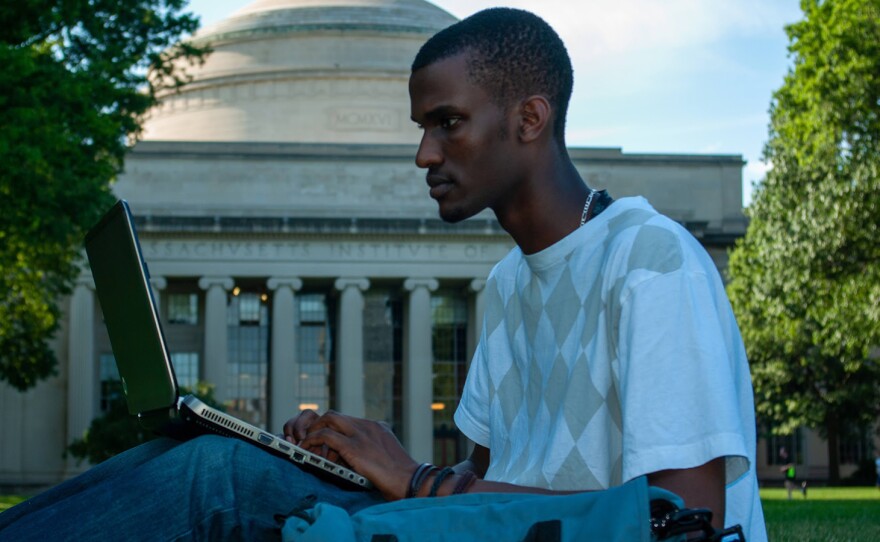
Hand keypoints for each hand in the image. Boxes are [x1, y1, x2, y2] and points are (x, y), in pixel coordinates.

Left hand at [290, 410, 419, 500]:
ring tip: (306, 444)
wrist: (410, 480)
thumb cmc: (401, 476)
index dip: (332, 429)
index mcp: (376, 427)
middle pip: (335, 415)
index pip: (347, 420)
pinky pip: (326, 436)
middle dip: (319, 424)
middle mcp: (368, 426)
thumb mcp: (387, 455)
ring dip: (314, 430)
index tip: (324, 442)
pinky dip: (313, 440)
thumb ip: (373, 450)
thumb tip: (355, 459)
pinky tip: (306, 449)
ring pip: (329, 419)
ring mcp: (361, 434)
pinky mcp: (353, 446)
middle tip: (311, 439)